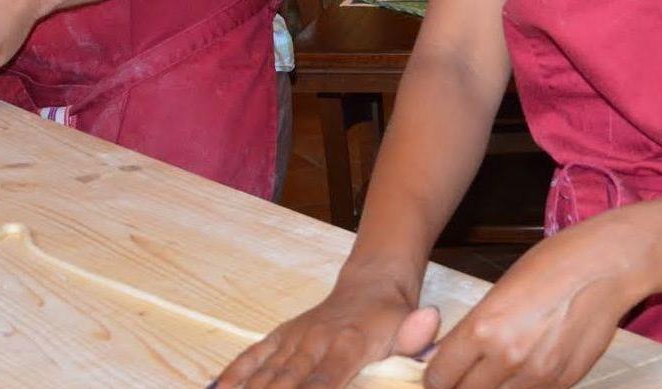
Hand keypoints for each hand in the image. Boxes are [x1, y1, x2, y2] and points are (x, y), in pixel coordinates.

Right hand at [213, 271, 440, 388]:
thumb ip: (415, 338)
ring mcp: (293, 339)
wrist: (373, 282)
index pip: (323, 382)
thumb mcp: (410, 328)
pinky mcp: (281, 337)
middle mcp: (314, 342)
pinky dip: (233, 376)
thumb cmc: (392, 319)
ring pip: (264, 374)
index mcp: (348, 345)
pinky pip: (252, 358)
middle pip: (285, 383)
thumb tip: (428, 323)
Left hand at [422, 214, 647, 388]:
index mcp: (484, 327)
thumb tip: (456, 353)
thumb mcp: (502, 287)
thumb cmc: (553, 263)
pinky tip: (529, 365)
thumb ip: (478, 327)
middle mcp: (507, 358)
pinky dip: (523, 387)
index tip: (440, 370)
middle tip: (465, 372)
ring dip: (493, 387)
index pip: (440, 376)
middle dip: (461, 385)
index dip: (436, 375)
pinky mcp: (562, 384)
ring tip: (500, 366)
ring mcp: (537, 376)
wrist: (605, 266)